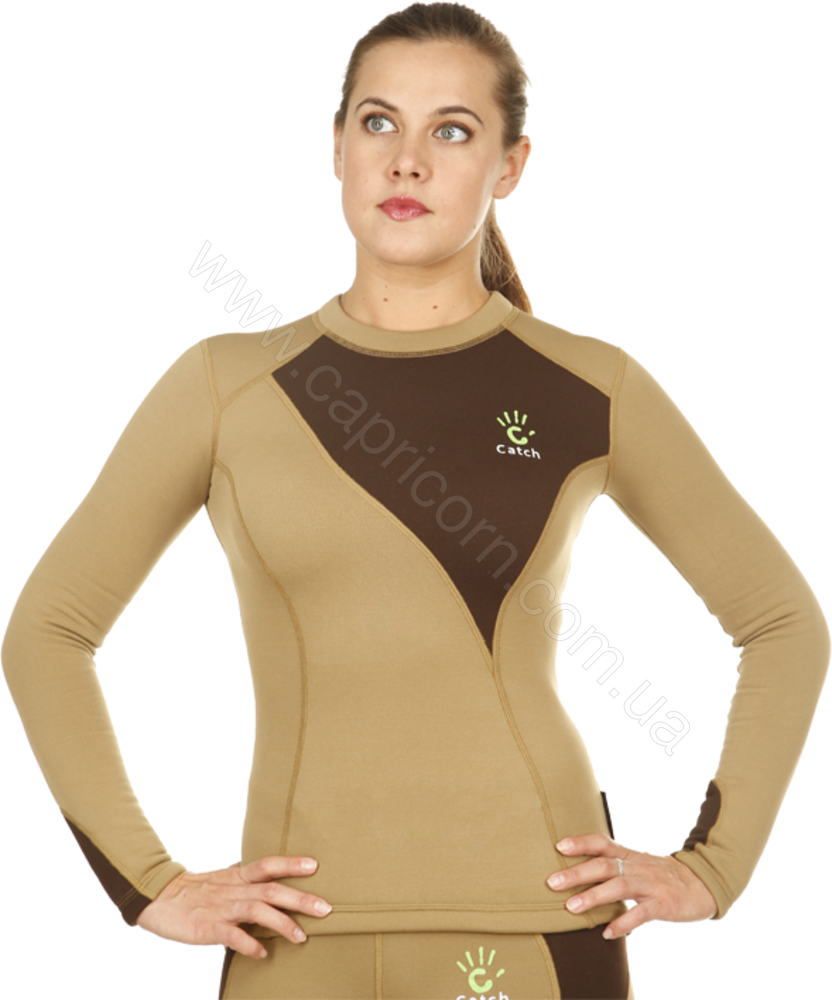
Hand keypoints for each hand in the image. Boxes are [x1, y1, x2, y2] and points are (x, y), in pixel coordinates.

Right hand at [135, 856, 331, 957]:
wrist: (160, 898)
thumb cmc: (199, 891)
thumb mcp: (226, 880)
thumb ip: (249, 881)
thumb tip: (276, 881)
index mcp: (238, 876)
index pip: (268, 865)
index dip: (291, 864)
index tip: (315, 865)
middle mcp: (234, 889)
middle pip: (271, 890)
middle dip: (299, 899)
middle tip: (325, 908)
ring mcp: (221, 908)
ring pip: (256, 911)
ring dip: (281, 923)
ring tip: (301, 937)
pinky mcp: (207, 927)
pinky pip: (231, 935)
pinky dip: (248, 943)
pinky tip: (262, 952)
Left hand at [546, 834, 717, 938]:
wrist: (701, 884)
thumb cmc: (660, 876)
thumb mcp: (637, 865)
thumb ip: (613, 866)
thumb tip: (578, 873)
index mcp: (629, 856)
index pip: (602, 843)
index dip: (581, 843)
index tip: (559, 846)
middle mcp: (637, 867)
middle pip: (604, 865)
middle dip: (577, 873)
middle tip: (552, 882)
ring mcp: (650, 885)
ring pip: (619, 887)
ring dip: (593, 897)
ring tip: (571, 908)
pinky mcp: (663, 904)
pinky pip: (641, 914)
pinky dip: (623, 923)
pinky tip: (607, 933)